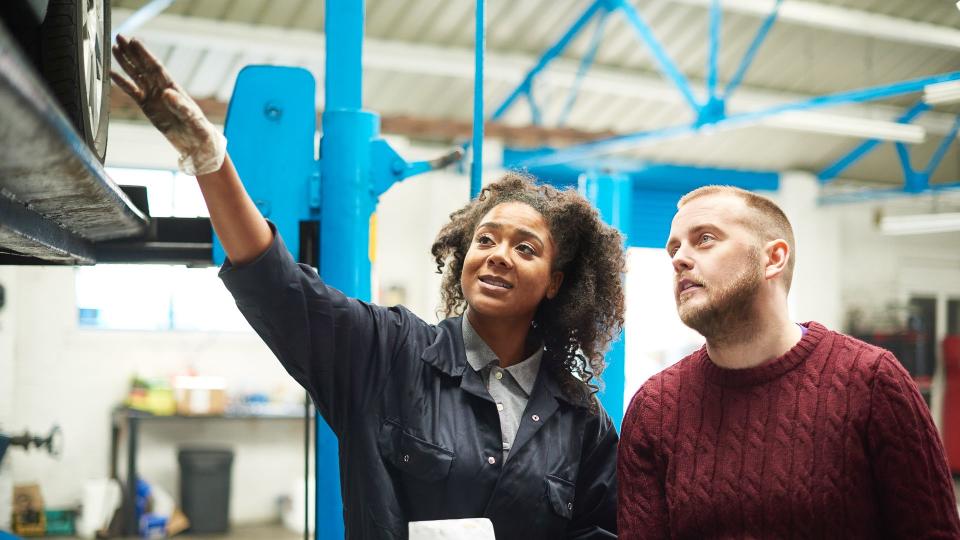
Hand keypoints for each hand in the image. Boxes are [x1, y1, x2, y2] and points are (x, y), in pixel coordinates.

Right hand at [111, 35, 225, 175]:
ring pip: (136, 76)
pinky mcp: (147, 108)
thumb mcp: (192, 118)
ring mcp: (153, 97)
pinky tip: (112, 74)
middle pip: (143, 66)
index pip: (156, 67)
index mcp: (173, 89)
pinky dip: (122, 83)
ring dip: (125, 63)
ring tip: (114, 48)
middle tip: (119, 36)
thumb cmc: (200, 130)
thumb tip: (166, 93)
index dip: (144, 54)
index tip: (134, 41)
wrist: (197, 144)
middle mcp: (161, 89)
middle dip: (131, 52)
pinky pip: (132, 92)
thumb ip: (180, 106)